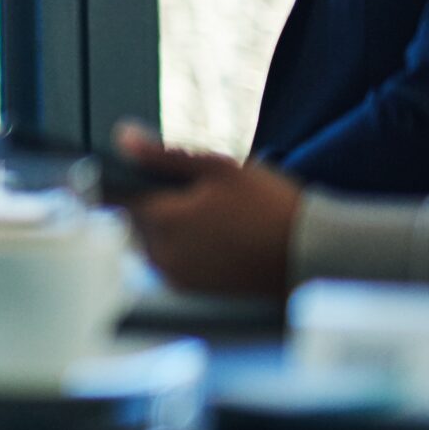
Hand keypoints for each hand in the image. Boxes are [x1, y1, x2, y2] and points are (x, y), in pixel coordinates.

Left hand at [113, 120, 301, 296]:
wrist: (315, 256)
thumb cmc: (271, 207)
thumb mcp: (217, 168)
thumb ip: (162, 155)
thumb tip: (122, 138)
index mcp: (161, 219)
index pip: (113, 196)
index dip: (114, 180)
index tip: (123, 172)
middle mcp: (160, 253)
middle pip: (133, 218)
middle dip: (152, 202)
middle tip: (195, 193)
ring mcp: (176, 276)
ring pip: (151, 241)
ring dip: (167, 226)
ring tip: (212, 216)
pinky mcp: (193, 291)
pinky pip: (170, 263)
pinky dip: (183, 248)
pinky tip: (217, 238)